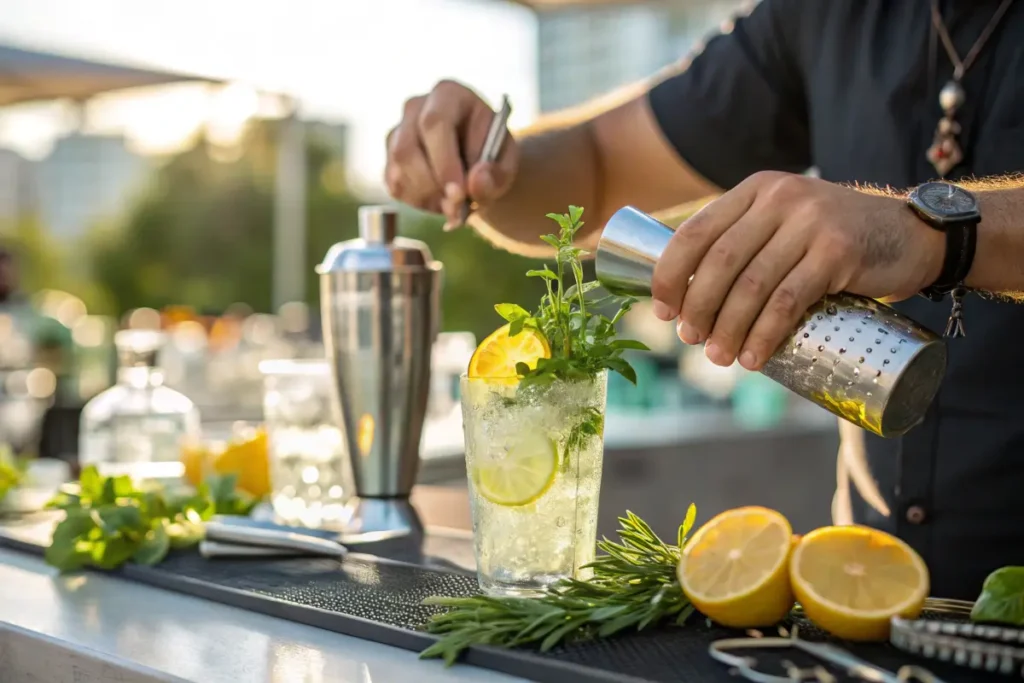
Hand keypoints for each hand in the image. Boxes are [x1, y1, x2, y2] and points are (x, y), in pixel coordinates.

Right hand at [385, 80, 518, 225]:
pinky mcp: (390, 158)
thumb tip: (476, 184)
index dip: (444, 161)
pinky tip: (440, 201)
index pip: (435, 123)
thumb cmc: (492, 155)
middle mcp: (415, 108)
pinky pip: (396, 185)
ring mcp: (398, 132)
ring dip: (427, 197)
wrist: (478, 163)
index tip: (459, 193)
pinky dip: (419, 202)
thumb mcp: (506, 163)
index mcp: (448, 94)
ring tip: (455, 206)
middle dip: (432, 185)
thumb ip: (497, 174)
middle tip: (456, 210)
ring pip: (398, 170)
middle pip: (407, 149)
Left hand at [650, 171, 944, 370]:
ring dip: (728, 328)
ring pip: (751, 285)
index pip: (694, 232)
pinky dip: (765, 333)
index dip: (669, 275)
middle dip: (697, 308)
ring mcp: (810, 222)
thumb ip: (745, 244)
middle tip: (691, 340)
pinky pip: (788, 299)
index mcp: (754, 191)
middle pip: (719, 262)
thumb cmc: (834, 241)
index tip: (663, 311)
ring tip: (718, 358)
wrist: (911, 235)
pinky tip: (754, 356)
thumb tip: (688, 299)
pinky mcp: (838, 251)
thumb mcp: (784, 225)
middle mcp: (778, 199)